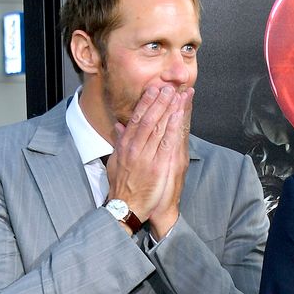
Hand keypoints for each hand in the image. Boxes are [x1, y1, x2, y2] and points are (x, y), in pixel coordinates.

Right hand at [105, 83, 192, 228]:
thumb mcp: (115, 163)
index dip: (145, 103)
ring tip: (175, 94)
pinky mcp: (158, 165)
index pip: (135, 119)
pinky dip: (172, 126)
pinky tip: (178, 114)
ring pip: (158, 127)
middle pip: (148, 119)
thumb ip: (118, 143)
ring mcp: (146, 156)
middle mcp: (135, 148)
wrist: (126, 207)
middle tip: (167, 86)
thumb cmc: (122, 187)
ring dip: (167, 109)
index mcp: (125, 146)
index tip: (152, 90)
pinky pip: (167, 141)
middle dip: (158, 101)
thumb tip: (119, 127)